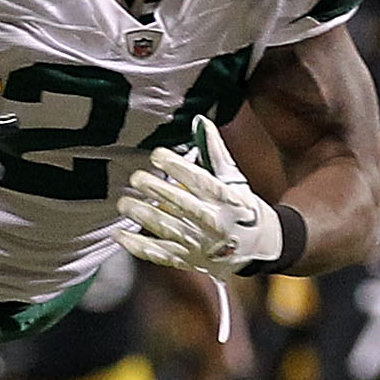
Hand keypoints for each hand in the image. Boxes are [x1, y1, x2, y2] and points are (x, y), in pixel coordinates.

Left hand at [117, 116, 282, 274]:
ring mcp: (201, 243)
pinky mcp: (190, 260)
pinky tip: (119, 234)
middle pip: (181, 204)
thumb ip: (214, 151)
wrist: (260, 246)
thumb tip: (200, 120)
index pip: (199, 179)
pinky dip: (138, 246)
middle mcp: (214, 221)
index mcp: (227, 198)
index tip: (157, 155)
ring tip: (124, 203)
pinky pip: (160, 254)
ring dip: (143, 216)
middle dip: (156, 189)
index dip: (176, 166)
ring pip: (168, 229)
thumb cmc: (242, 206)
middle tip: (136, 178)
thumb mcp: (233, 178)